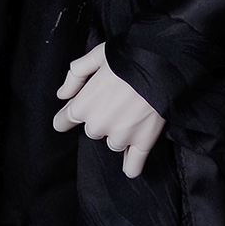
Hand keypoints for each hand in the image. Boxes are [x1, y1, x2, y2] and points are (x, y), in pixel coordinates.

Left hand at [54, 42, 165, 179]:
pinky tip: (130, 168)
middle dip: (102, 119)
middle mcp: (98, 126)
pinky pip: (133, 164)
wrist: (162, 65)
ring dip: (120, 133)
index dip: (67, 118)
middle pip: (93, 131)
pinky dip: (131, 167)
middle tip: (117, 102)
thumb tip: (62, 95)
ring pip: (113, 144)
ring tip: (133, 115)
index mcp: (83, 106)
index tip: (69, 118)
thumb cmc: (128, 57)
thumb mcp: (96, 56)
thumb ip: (75, 76)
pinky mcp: (143, 142)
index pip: (63, 121)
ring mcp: (121, 137)